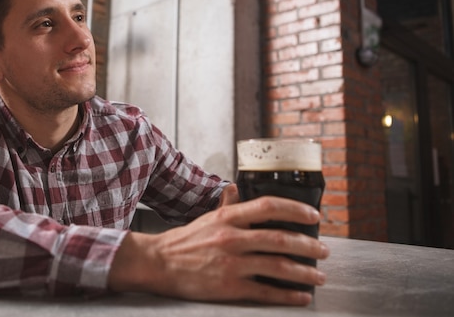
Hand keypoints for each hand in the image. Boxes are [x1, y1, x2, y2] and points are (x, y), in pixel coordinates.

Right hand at [108, 195, 328, 305]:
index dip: (295, 209)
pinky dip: (287, 295)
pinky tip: (301, 296)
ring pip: (278, 266)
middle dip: (308, 245)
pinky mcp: (230, 286)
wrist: (159, 263)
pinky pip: (266, 292)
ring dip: (305, 272)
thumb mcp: (207, 217)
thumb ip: (227, 206)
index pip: (268, 206)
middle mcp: (232, 238)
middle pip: (280, 239)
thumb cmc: (184, 241)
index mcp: (228, 218)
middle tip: (324, 250)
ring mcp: (232, 263)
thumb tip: (236, 189)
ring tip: (319, 276)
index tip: (314, 216)